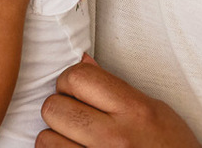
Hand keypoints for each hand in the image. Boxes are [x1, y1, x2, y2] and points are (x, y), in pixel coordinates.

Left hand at [36, 55, 198, 146]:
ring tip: (78, 141)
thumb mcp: (156, 112)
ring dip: (57, 139)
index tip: (77, 91)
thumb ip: (117, 88)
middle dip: (61, 110)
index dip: (71, 82)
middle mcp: (115, 138)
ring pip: (45, 139)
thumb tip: (82, 62)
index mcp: (134, 111)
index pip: (77, 78)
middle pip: (54, 107)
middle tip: (77, 117)